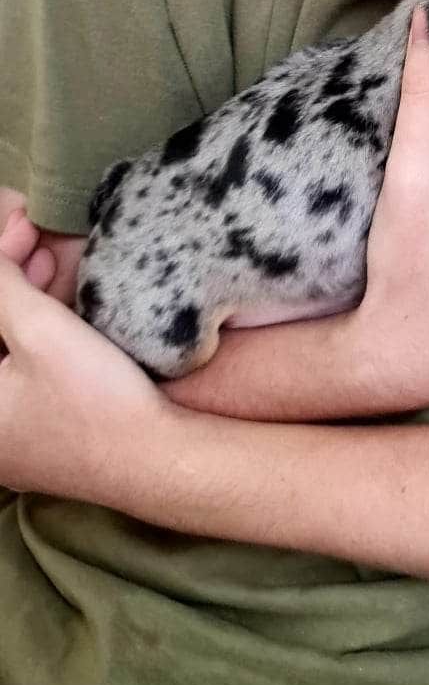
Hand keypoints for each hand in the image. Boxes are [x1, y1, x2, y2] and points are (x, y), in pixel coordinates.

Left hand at [0, 210, 164, 500]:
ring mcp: (13, 438)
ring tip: (48, 263)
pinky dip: (33, 334)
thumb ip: (1, 286)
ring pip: (6, 352)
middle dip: (7, 282)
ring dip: (19, 304)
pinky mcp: (42, 436)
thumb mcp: (39, 328)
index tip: (22, 228)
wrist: (157, 457)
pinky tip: (56, 306)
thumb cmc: (94, 396)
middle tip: (33, 236)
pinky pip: (23, 372)